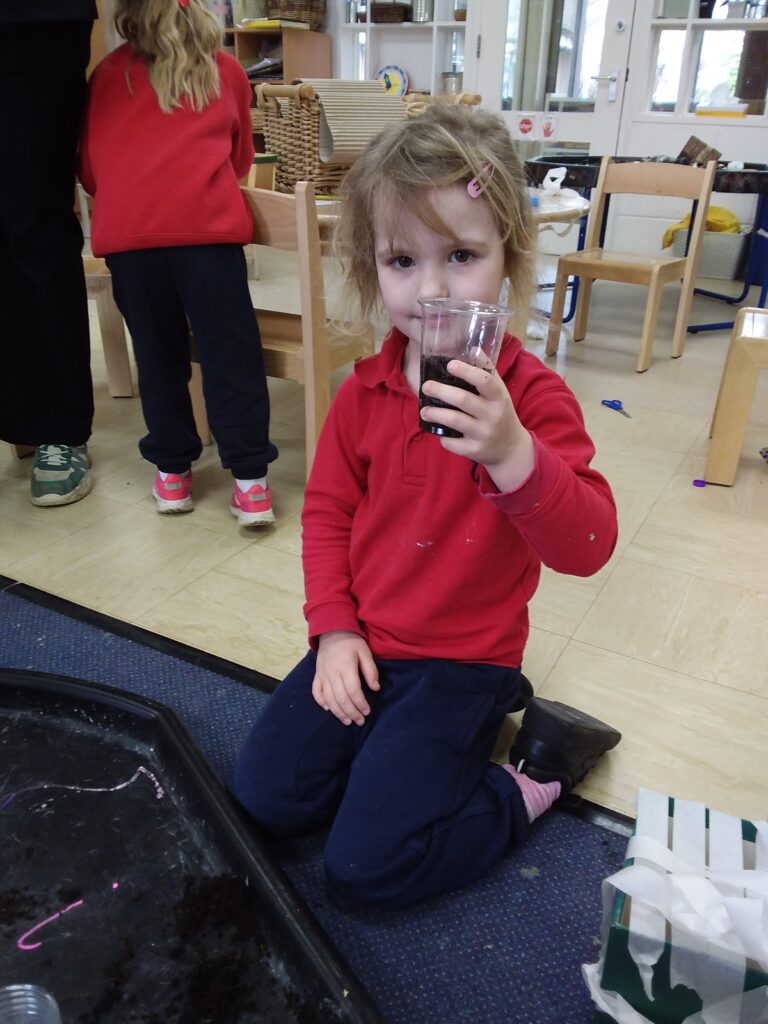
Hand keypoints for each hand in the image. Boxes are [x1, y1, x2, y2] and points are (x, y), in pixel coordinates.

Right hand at [313, 631, 379, 725]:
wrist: (331, 630)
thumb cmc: (351, 642)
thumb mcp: (365, 652)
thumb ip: (371, 670)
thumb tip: (376, 688)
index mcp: (346, 667)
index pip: (353, 691)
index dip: (360, 704)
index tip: (367, 711)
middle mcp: (332, 673)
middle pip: (341, 698)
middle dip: (351, 713)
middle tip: (360, 721)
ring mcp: (323, 675)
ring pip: (329, 699)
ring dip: (338, 712)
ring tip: (347, 721)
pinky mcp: (317, 675)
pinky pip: (316, 691)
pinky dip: (321, 702)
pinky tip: (328, 709)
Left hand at [420, 359, 534, 491]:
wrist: (510, 448)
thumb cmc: (500, 413)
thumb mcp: (499, 393)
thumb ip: (486, 372)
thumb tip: (473, 348)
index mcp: (499, 397)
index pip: (485, 381)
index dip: (467, 371)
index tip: (450, 365)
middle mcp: (493, 415)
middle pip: (464, 400)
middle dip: (441, 392)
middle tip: (426, 387)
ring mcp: (484, 434)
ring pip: (455, 421)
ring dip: (435, 414)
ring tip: (424, 410)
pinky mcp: (475, 450)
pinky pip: (452, 442)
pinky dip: (442, 436)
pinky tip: (438, 430)